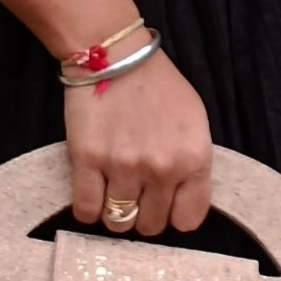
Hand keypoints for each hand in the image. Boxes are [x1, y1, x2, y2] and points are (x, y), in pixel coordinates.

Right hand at [63, 30, 212, 237]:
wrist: (115, 55)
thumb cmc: (158, 86)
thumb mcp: (194, 122)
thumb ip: (192, 164)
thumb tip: (180, 201)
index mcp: (194, 158)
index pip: (188, 220)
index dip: (173, 215)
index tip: (163, 205)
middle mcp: (162, 168)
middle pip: (151, 225)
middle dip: (143, 214)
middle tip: (135, 195)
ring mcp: (123, 166)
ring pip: (119, 223)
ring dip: (115, 213)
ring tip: (112, 193)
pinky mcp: (87, 160)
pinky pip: (86, 211)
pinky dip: (88, 210)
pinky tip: (92, 194)